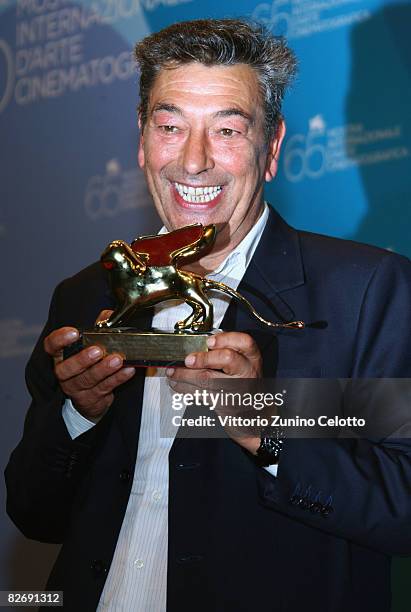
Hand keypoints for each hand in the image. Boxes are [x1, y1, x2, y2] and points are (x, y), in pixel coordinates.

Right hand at [44, 310, 134, 420]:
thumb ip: (99, 327)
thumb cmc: (90, 364)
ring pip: (87, 380)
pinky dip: (118, 378)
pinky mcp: (92, 399)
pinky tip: (128, 370)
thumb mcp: (91, 344)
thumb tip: (109, 314)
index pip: (51, 346)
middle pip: (67, 368)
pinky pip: (105, 387)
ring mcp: (76, 388)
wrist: (91, 397)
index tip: (73, 332)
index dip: (60, 339)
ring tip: (117, 360)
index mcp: (61, 356)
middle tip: (97, 350)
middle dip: (82, 359)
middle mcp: (65, 373)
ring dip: (103, 369)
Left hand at [166, 332, 261, 453]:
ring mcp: (236, 389)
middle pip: (227, 359)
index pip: (245, 342)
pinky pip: (200, 394)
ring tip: (172, 371)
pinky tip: (176, 384)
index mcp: (251, 357)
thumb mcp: (242, 362)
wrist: (250, 412)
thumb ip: (225, 349)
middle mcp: (247, 371)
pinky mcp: (224, 403)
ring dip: (185, 375)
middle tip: (188, 360)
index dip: (226, 339)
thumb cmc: (242, 382)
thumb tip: (197, 343)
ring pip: (208, 379)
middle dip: (204, 358)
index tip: (209, 341)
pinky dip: (184, 388)